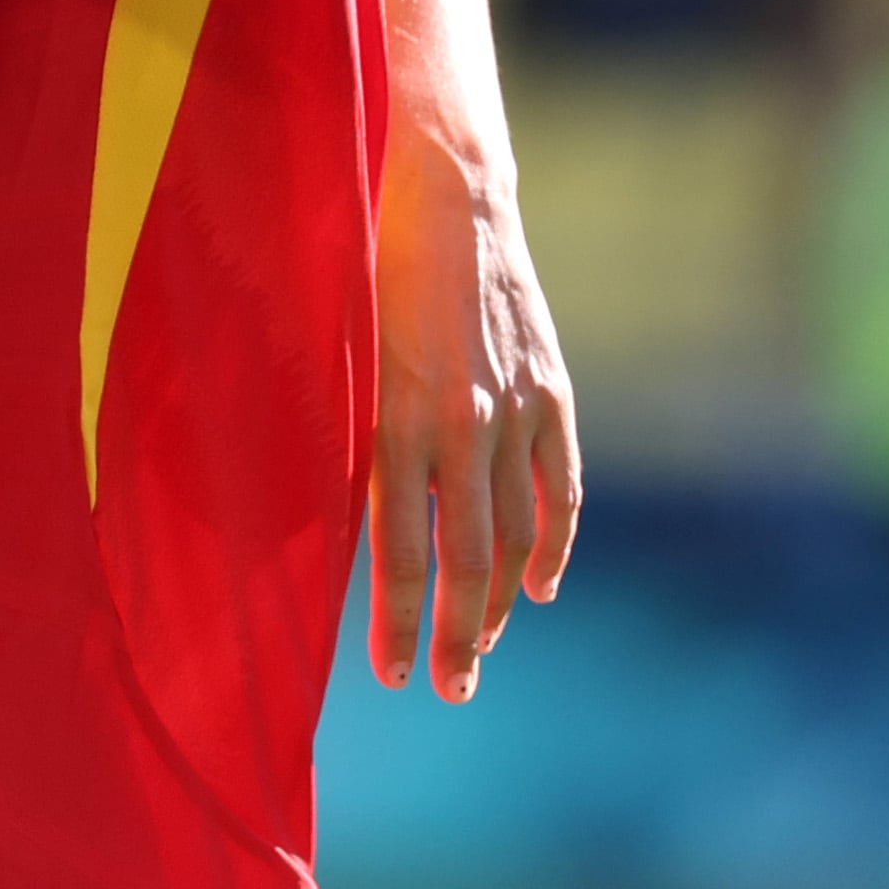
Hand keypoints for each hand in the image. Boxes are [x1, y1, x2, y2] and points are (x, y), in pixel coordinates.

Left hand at [369, 126, 580, 698]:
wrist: (445, 195)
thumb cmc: (359, 270)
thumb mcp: (334, 354)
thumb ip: (341, 436)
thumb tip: (327, 520)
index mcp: (398, 418)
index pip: (400, 550)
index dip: (396, 620)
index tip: (387, 675)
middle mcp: (463, 425)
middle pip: (466, 562)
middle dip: (456, 638)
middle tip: (446, 692)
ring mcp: (516, 411)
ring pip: (514, 537)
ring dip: (498, 606)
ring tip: (479, 654)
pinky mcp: (551, 392)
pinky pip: (560, 491)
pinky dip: (552, 544)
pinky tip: (538, 587)